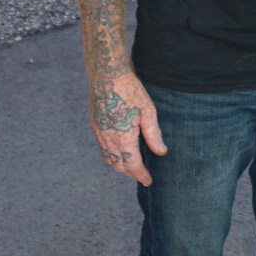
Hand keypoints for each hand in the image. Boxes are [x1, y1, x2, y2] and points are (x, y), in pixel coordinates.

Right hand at [88, 70, 166, 184]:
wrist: (107, 74)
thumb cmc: (130, 91)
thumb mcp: (148, 112)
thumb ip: (154, 135)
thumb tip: (161, 152)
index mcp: (122, 138)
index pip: (132, 165)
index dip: (140, 175)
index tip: (148, 181)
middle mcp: (107, 139)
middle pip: (118, 165)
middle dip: (130, 173)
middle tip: (142, 176)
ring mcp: (98, 132)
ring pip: (108, 158)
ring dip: (119, 165)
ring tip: (131, 167)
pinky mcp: (94, 124)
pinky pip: (102, 147)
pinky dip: (111, 155)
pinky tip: (119, 151)